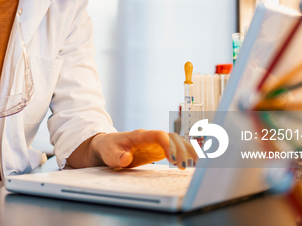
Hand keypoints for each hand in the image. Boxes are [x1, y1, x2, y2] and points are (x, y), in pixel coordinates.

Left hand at [80, 130, 197, 169]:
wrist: (106, 146)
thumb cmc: (107, 148)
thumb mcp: (108, 154)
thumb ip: (116, 156)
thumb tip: (125, 158)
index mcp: (139, 136)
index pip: (158, 135)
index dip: (168, 145)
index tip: (173, 158)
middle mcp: (150, 137)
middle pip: (172, 138)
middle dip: (181, 150)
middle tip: (184, 166)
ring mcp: (156, 143)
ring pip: (177, 141)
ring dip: (188, 151)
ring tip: (195, 165)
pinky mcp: (159, 149)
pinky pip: (176, 148)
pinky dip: (186, 154)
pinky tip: (194, 163)